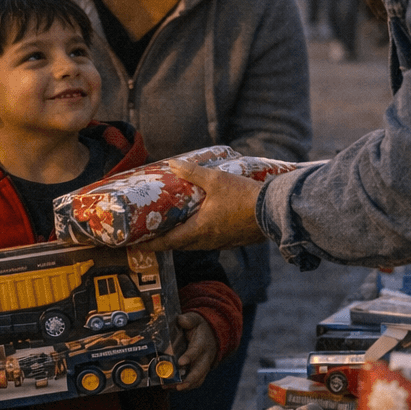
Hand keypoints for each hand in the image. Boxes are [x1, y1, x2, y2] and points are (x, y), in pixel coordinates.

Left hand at [135, 160, 266, 251]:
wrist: (273, 210)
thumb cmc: (244, 196)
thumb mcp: (216, 179)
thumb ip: (192, 172)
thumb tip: (173, 164)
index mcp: (199, 230)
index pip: (168, 243)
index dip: (151, 244)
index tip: (137, 245)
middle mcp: (208, 241)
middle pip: (180, 245)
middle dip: (164, 241)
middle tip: (151, 234)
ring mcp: (221, 243)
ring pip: (195, 244)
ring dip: (182, 239)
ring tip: (173, 228)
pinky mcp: (232, 240)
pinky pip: (209, 241)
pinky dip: (198, 235)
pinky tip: (200, 224)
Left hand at [172, 311, 218, 390]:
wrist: (212, 335)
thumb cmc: (200, 328)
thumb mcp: (195, 320)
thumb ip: (188, 320)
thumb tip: (180, 320)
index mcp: (202, 343)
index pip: (196, 350)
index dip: (189, 357)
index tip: (180, 362)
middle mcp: (205, 357)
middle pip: (200, 371)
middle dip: (190, 380)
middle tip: (178, 386)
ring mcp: (203, 366)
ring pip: (197, 380)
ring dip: (185, 386)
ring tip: (170, 388)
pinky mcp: (200, 373)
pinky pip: (194, 383)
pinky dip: (184, 387)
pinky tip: (171, 388)